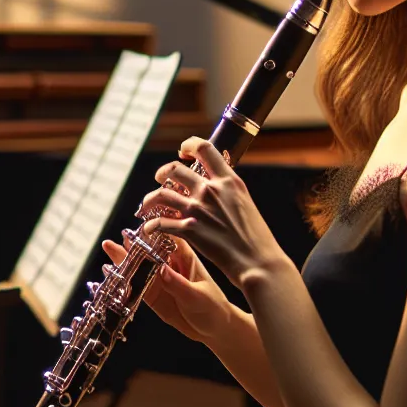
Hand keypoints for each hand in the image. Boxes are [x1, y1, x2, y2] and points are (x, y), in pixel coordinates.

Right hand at [101, 234, 234, 343]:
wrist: (214, 329)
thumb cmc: (213, 308)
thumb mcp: (198, 297)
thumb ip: (178, 284)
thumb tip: (161, 269)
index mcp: (184, 257)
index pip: (168, 237)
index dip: (155, 229)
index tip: (142, 228)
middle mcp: (168, 263)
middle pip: (148, 248)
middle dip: (134, 242)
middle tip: (120, 238)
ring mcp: (158, 278)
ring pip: (138, 264)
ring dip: (123, 257)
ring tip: (108, 246)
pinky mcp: (151, 293)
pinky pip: (134, 284)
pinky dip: (121, 278)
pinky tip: (109, 270)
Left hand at [140, 137, 291, 293]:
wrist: (259, 262)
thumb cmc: (257, 238)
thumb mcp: (245, 202)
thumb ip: (228, 191)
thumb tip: (218, 184)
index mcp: (229, 181)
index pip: (205, 148)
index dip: (189, 144)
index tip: (183, 151)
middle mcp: (211, 190)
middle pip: (175, 169)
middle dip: (162, 172)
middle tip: (160, 179)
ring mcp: (198, 209)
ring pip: (161, 194)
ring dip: (150, 199)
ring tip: (147, 206)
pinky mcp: (189, 229)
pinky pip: (159, 222)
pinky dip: (150, 225)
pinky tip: (149, 229)